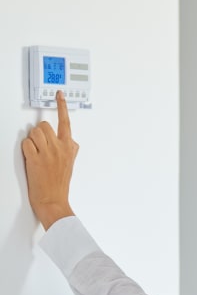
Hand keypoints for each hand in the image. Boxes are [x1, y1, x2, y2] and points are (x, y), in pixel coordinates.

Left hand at [21, 90, 77, 229]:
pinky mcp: (35, 158)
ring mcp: (48, 153)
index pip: (66, 122)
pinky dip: (25, 149)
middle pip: (44, 126)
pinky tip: (30, 157)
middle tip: (39, 144)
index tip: (59, 95)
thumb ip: (71, 149)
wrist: (53, 199)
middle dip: (38, 133)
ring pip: (34, 132)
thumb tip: (71, 141)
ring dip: (31, 140)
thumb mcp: (71, 164)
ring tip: (35, 152)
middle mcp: (60, 147)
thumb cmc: (60, 184)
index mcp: (70, 147)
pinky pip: (26, 144)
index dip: (62, 106)